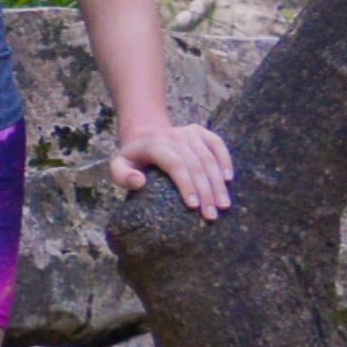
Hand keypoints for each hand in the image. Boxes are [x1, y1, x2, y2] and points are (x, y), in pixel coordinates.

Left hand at [114, 121, 233, 217]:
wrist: (144, 136)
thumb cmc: (132, 160)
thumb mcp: (118, 167)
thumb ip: (122, 176)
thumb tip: (139, 182)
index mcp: (154, 145)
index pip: (175, 165)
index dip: (186, 185)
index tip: (193, 207)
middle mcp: (174, 136)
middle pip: (196, 165)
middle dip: (205, 192)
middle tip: (211, 215)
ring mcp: (189, 132)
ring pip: (209, 158)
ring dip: (217, 183)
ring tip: (223, 205)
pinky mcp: (200, 131)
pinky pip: (217, 144)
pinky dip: (225, 161)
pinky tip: (228, 180)